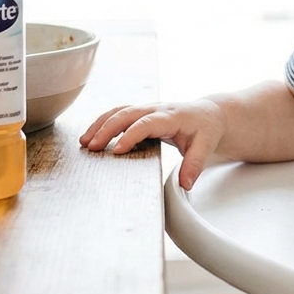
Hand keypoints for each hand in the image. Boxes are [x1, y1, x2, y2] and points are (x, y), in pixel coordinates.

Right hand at [81, 99, 226, 188]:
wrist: (208, 114)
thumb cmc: (206, 129)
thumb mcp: (206, 146)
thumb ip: (195, 164)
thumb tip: (186, 184)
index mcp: (171, 116)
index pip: (147, 123)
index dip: (131, 135)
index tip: (117, 151)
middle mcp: (156, 109)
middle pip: (127, 113)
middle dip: (107, 129)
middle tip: (91, 147)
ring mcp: (147, 109)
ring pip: (119, 111)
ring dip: (100, 124)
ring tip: (84, 143)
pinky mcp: (140, 113)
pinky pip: (118, 114)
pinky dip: (103, 123)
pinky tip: (91, 137)